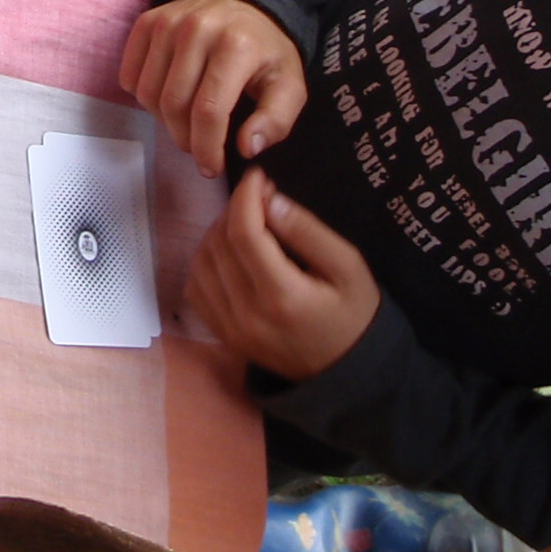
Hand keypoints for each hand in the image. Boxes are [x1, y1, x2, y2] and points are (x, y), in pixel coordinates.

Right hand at [120, 0, 306, 176]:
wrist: (244, 1)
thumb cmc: (265, 50)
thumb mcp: (289, 85)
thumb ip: (276, 120)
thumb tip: (247, 147)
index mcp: (236, 45)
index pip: (208, 111)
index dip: (206, 148)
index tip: (211, 167)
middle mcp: (198, 28)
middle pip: (174, 105)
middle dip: (185, 139)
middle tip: (199, 148)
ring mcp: (167, 22)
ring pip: (148, 94)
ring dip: (164, 121)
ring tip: (186, 122)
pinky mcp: (147, 21)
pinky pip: (130, 77)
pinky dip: (145, 97)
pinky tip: (168, 97)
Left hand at [185, 168, 379, 379]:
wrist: (347, 374)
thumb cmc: (354, 316)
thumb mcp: (348, 268)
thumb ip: (308, 232)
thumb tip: (269, 200)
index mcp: (282, 297)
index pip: (244, 234)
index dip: (245, 196)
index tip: (258, 177)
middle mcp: (247, 316)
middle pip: (219, 244)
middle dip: (234, 210)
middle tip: (259, 199)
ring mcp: (230, 329)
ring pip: (201, 262)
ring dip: (217, 233)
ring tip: (246, 224)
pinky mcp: (222, 335)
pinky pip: (196, 287)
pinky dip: (205, 261)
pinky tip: (230, 253)